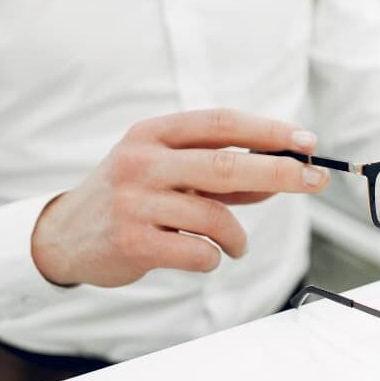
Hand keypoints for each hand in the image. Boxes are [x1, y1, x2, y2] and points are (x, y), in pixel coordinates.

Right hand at [31, 109, 328, 287]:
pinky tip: (207, 257)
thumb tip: (283, 177)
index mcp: (153, 134)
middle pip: (226, 165)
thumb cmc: (133, 197)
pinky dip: (214, 257)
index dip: (269, 131)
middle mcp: (141, 161)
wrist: (65, 236)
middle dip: (279, 173)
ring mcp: (134, 202)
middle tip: (314, 182)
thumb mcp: (169, 171)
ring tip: (237, 245)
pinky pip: (197, 252)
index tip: (307, 142)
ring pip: (215, 217)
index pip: (221, 123)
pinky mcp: (132, 241)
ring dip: (238, 236)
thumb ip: (221, 173)